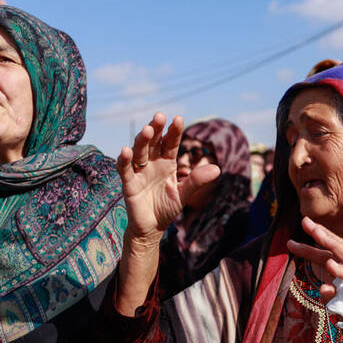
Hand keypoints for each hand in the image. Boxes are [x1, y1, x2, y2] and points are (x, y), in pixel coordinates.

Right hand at [116, 113, 219, 243]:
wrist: (152, 227)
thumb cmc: (168, 208)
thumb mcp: (184, 194)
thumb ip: (197, 181)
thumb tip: (218, 169)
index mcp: (168, 163)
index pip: (171, 143)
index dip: (174, 131)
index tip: (178, 118)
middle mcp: (153, 163)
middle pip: (154, 142)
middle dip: (156, 129)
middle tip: (159, 116)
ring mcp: (139, 171)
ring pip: (139, 151)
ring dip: (142, 140)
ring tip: (147, 130)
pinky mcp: (128, 183)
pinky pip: (125, 169)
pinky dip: (124, 160)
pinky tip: (126, 150)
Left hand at [286, 217, 342, 342]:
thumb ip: (333, 299)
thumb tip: (323, 286)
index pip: (331, 256)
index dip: (313, 246)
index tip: (293, 240)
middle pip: (340, 249)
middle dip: (322, 235)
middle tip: (305, 221)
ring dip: (332, 244)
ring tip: (316, 233)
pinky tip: (331, 264)